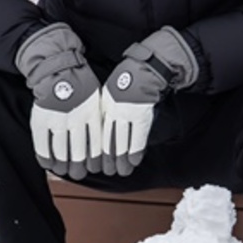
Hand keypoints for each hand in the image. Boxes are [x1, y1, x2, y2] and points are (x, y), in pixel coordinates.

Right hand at [15, 23, 102, 179]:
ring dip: (62, 164)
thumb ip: (98, 121)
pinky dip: (45, 156)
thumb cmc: (81, 85)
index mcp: (92, 114)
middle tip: (78, 174)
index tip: (94, 169)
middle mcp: (76, 119)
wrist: (59, 68)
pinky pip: (42, 143)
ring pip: (61, 150)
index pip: (96, 144)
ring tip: (63, 170)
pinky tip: (48, 163)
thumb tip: (104, 143)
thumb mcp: (97, 101)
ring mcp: (57, 120)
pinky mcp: (41, 119)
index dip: (94, 160)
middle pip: (78, 152)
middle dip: (79, 166)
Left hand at [101, 26, 198, 175]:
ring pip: (123, 142)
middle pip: (109, 141)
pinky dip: (135, 151)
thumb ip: (105, 113)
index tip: (97, 162)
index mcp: (103, 105)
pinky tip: (134, 162)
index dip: (97, 150)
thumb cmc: (128, 82)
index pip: (99, 133)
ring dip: (122, 160)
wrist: (145, 70)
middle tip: (109, 172)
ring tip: (122, 171)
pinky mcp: (142, 116)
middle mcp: (113, 110)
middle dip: (109, 159)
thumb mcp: (109, 95)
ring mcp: (128, 114)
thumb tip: (102, 132)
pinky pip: (138, 138)